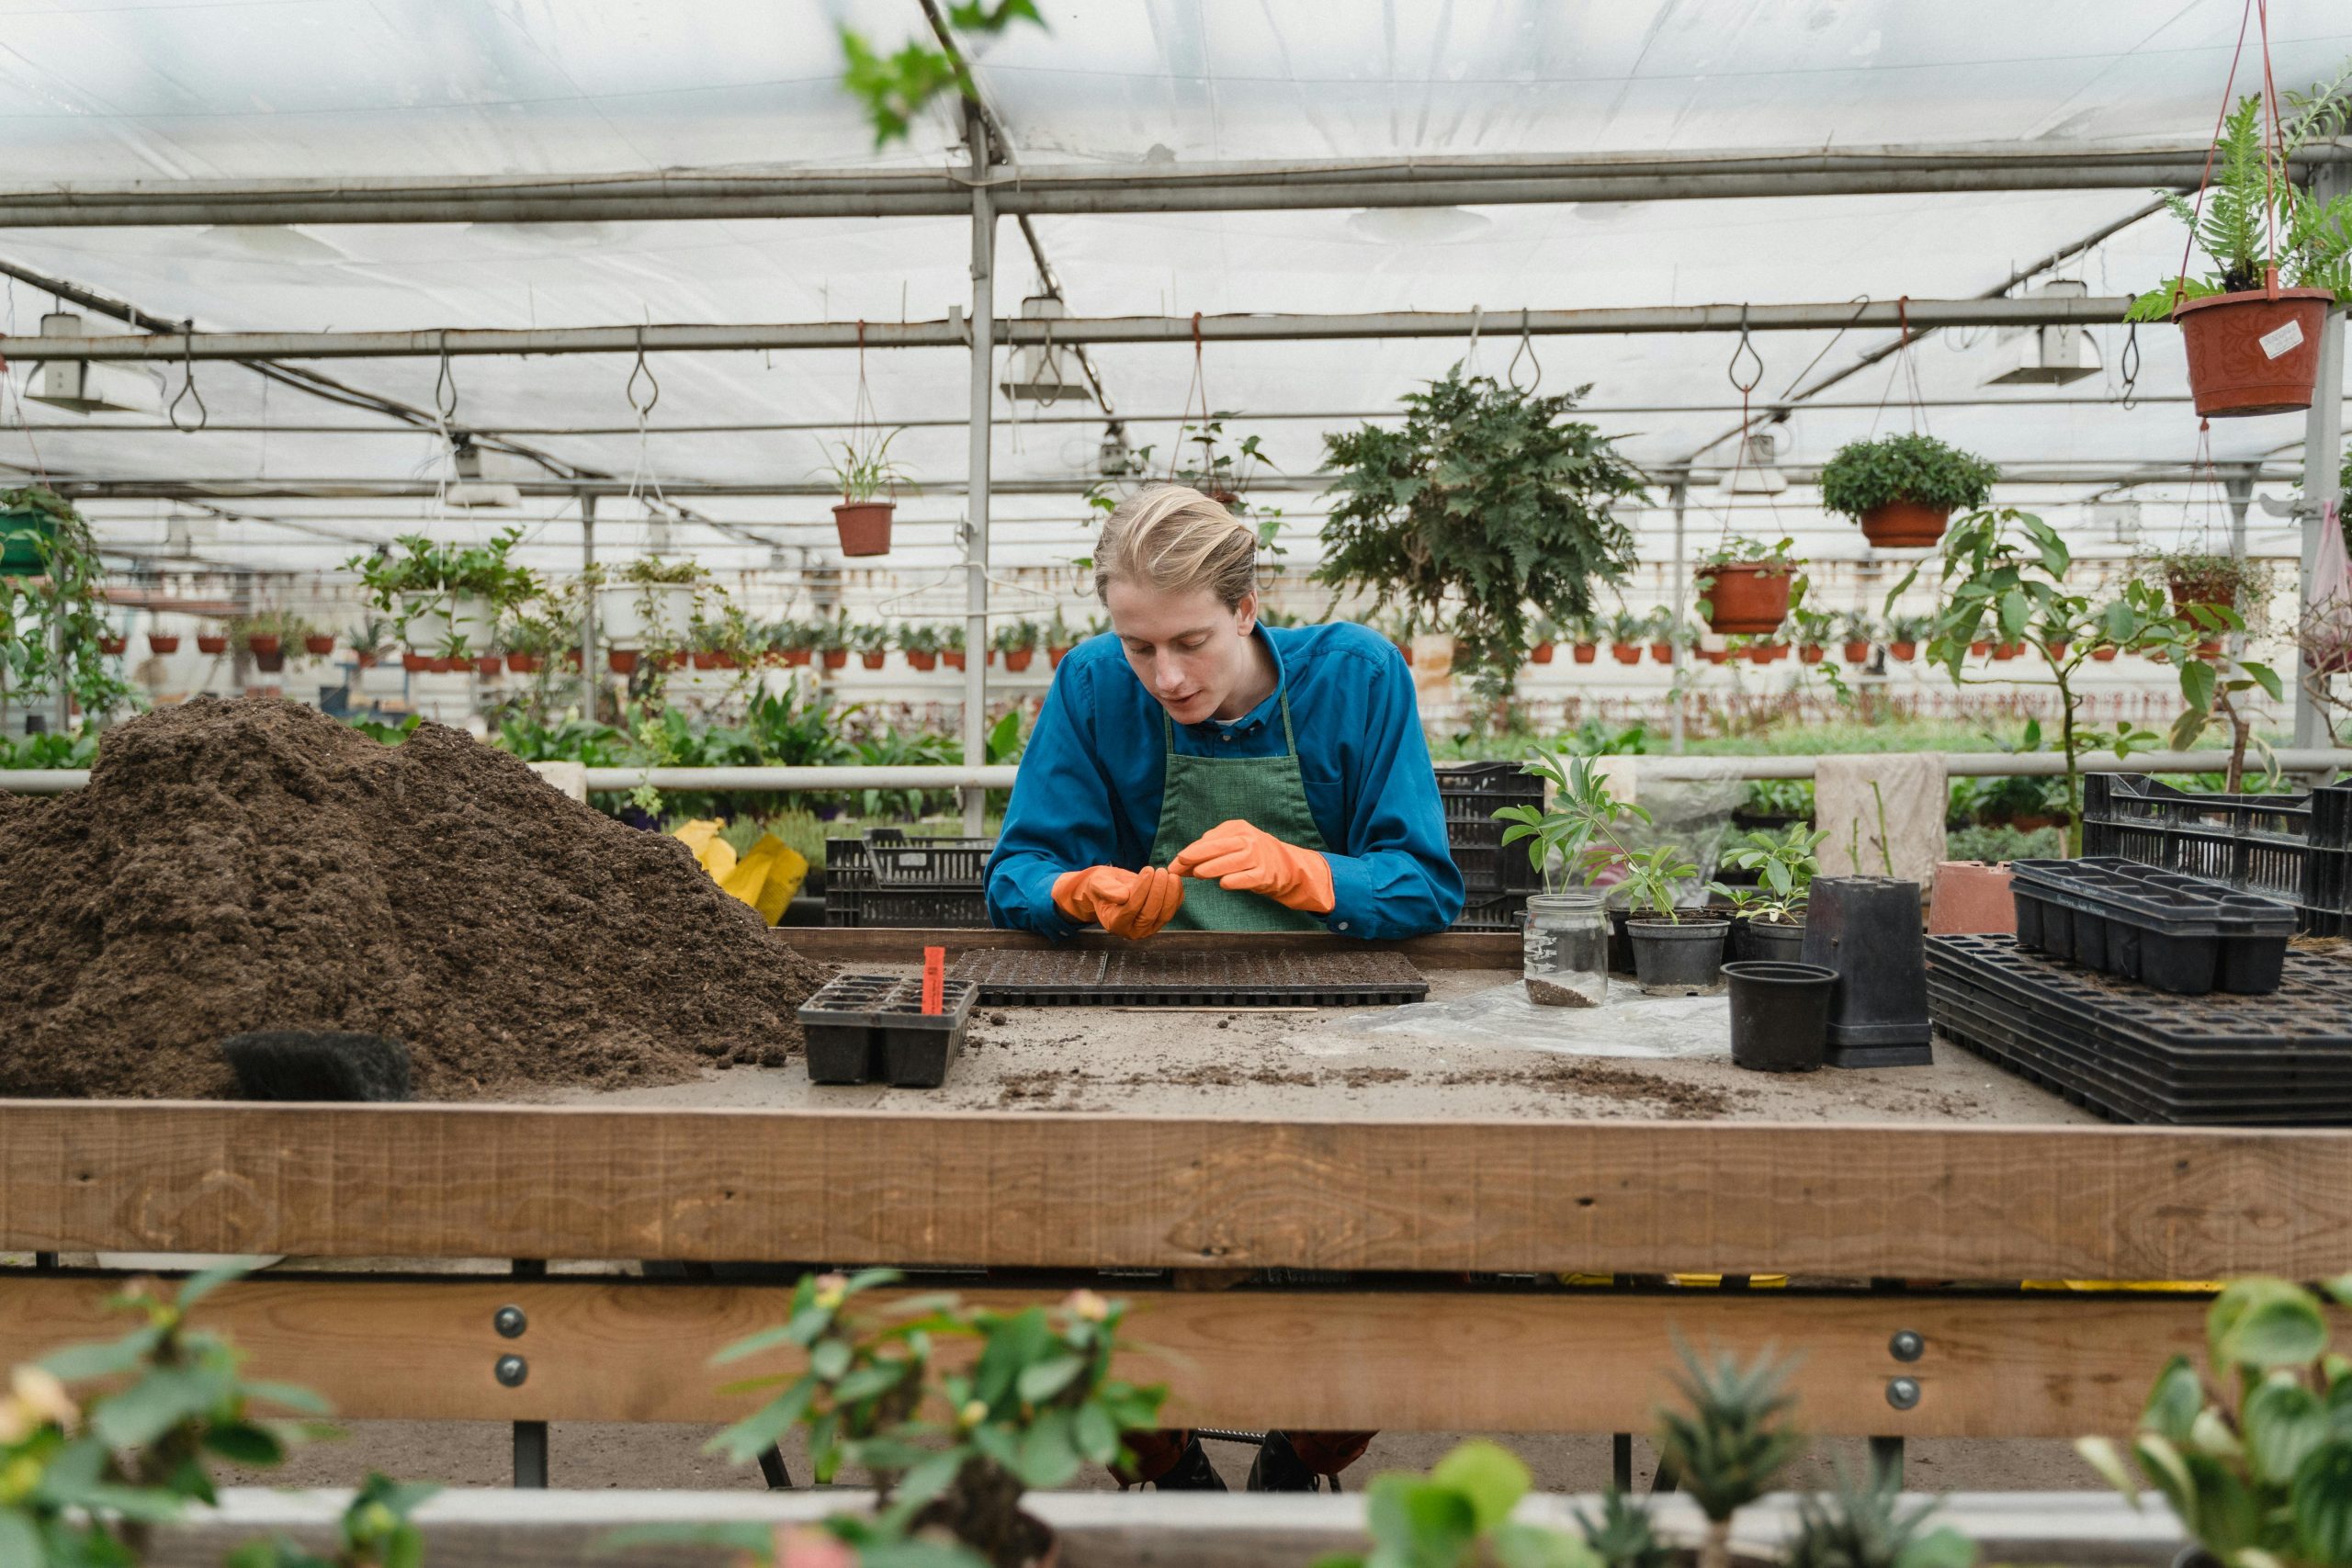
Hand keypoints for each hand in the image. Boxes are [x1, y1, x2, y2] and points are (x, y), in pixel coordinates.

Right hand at [1051, 864, 1184, 938]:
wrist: (1112, 889)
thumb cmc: (1103, 885)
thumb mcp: (1098, 883)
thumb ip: (1107, 889)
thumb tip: (1123, 896)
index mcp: (1114, 923)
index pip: (1131, 908)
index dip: (1141, 889)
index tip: (1148, 870)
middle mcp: (1132, 931)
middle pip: (1149, 914)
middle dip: (1157, 891)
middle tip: (1160, 871)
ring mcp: (1148, 929)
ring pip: (1164, 914)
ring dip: (1170, 893)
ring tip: (1169, 874)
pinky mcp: (1160, 921)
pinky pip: (1173, 910)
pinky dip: (1177, 895)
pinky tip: (1175, 879)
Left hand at [1168, 819, 1335, 913]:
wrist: (1285, 867)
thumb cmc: (1249, 855)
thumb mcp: (1231, 845)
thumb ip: (1206, 853)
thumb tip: (1177, 865)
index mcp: (1237, 828)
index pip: (1209, 840)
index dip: (1190, 852)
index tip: (1174, 864)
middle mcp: (1248, 839)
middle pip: (1217, 847)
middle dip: (1195, 856)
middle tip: (1178, 866)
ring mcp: (1257, 857)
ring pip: (1230, 862)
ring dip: (1211, 868)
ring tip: (1198, 874)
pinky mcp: (1265, 875)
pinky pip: (1246, 878)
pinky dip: (1233, 880)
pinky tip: (1223, 884)